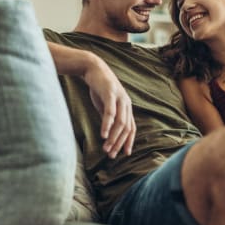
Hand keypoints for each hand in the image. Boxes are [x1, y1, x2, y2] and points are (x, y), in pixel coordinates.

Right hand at [47, 42, 135, 158]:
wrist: (93, 69)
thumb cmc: (99, 88)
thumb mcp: (106, 105)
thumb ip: (109, 117)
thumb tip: (108, 133)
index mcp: (126, 107)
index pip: (131, 128)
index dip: (128, 141)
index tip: (124, 154)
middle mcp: (126, 103)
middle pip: (126, 128)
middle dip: (119, 143)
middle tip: (112, 155)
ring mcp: (119, 98)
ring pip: (120, 122)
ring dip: (113, 137)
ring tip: (106, 149)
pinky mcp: (110, 93)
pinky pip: (110, 112)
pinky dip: (108, 124)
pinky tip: (103, 135)